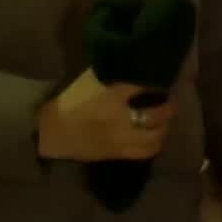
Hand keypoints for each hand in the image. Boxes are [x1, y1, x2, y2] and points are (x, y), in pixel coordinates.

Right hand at [36, 69, 175, 161]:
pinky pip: (144, 151)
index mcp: (112, 95)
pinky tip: (154, 137)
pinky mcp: (117, 153)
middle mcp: (121, 118)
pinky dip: (154, 143)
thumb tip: (134, 67)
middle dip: (168, 108)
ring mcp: (121, 138)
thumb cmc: (69, 102)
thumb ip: (112, 74)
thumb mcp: (90, 80)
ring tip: (165, 121)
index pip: (144, 87)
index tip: (163, 81)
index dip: (157, 84)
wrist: (50, 130)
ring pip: (154, 137)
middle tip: (171, 102)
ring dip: (164, 128)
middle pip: (156, 115)